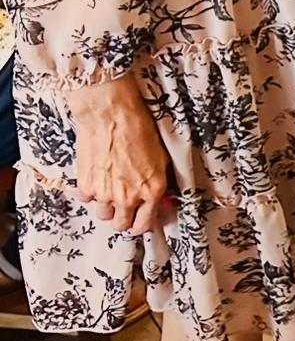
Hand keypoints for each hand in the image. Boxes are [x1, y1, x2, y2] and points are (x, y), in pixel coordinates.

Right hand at [65, 75, 172, 235]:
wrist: (111, 114)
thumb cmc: (139, 128)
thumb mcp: (161, 156)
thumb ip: (158, 182)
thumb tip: (161, 199)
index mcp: (152, 190)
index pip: (145, 225)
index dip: (143, 222)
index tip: (141, 218)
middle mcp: (129, 197)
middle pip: (121, 225)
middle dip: (124, 216)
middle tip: (125, 204)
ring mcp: (105, 194)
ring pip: (104, 215)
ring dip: (108, 205)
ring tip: (112, 186)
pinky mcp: (86, 187)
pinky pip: (88, 200)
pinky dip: (92, 192)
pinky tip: (99, 176)